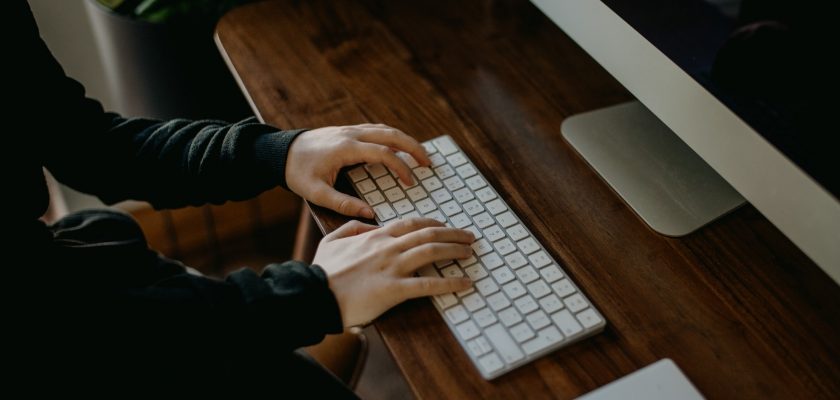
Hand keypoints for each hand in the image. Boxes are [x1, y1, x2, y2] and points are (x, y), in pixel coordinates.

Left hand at [285, 124, 430, 217]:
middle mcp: (351, 134)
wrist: (279, 151)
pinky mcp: (347, 130)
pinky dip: (392, 137)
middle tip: (428, 163)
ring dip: (405, 140)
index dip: (401, 167)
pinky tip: (398, 147)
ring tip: (419, 155)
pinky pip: (376, 129)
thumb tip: (370, 214)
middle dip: (413, 147)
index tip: (411, 181)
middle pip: (391, 134)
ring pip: (385, 129)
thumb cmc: (297, 172)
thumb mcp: (316, 193)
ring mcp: (350, 129)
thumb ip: (344, 204)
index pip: (383, 154)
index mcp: (346, 149)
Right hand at [313, 218, 474, 327]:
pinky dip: (450, 282)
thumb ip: (351, 228)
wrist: (315, 293)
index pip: (411, 224)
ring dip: (455, 250)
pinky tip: (465, 282)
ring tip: (469, 252)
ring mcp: (392, 267)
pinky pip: (429, 284)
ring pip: (432, 251)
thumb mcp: (332, 240)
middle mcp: (387, 247)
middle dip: (452, 233)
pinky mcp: (395, 289)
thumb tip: (366, 222)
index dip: (432, 223)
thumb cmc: (323, 271)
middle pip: (428, 233)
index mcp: (374, 236)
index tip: (445, 226)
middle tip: (469, 236)